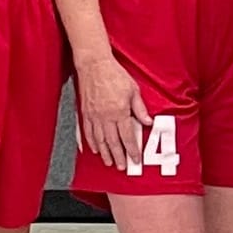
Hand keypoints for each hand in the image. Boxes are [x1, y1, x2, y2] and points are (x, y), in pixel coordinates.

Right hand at [76, 56, 151, 171]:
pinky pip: (88, 132)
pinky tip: (95, 149)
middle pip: (112, 142)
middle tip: (122, 167)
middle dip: (118, 156)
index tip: (135, 158)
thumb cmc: (114, 75)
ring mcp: (93, 116)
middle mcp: (105, 116)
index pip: (127, 136)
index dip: (132, 149)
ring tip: (109, 162)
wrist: (94, 65)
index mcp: (119, 111)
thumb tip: (147, 122)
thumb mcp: (133, 89)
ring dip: (105, 153)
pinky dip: (92, 143)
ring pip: (99, 140)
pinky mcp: (85, 113)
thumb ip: (140, 108)